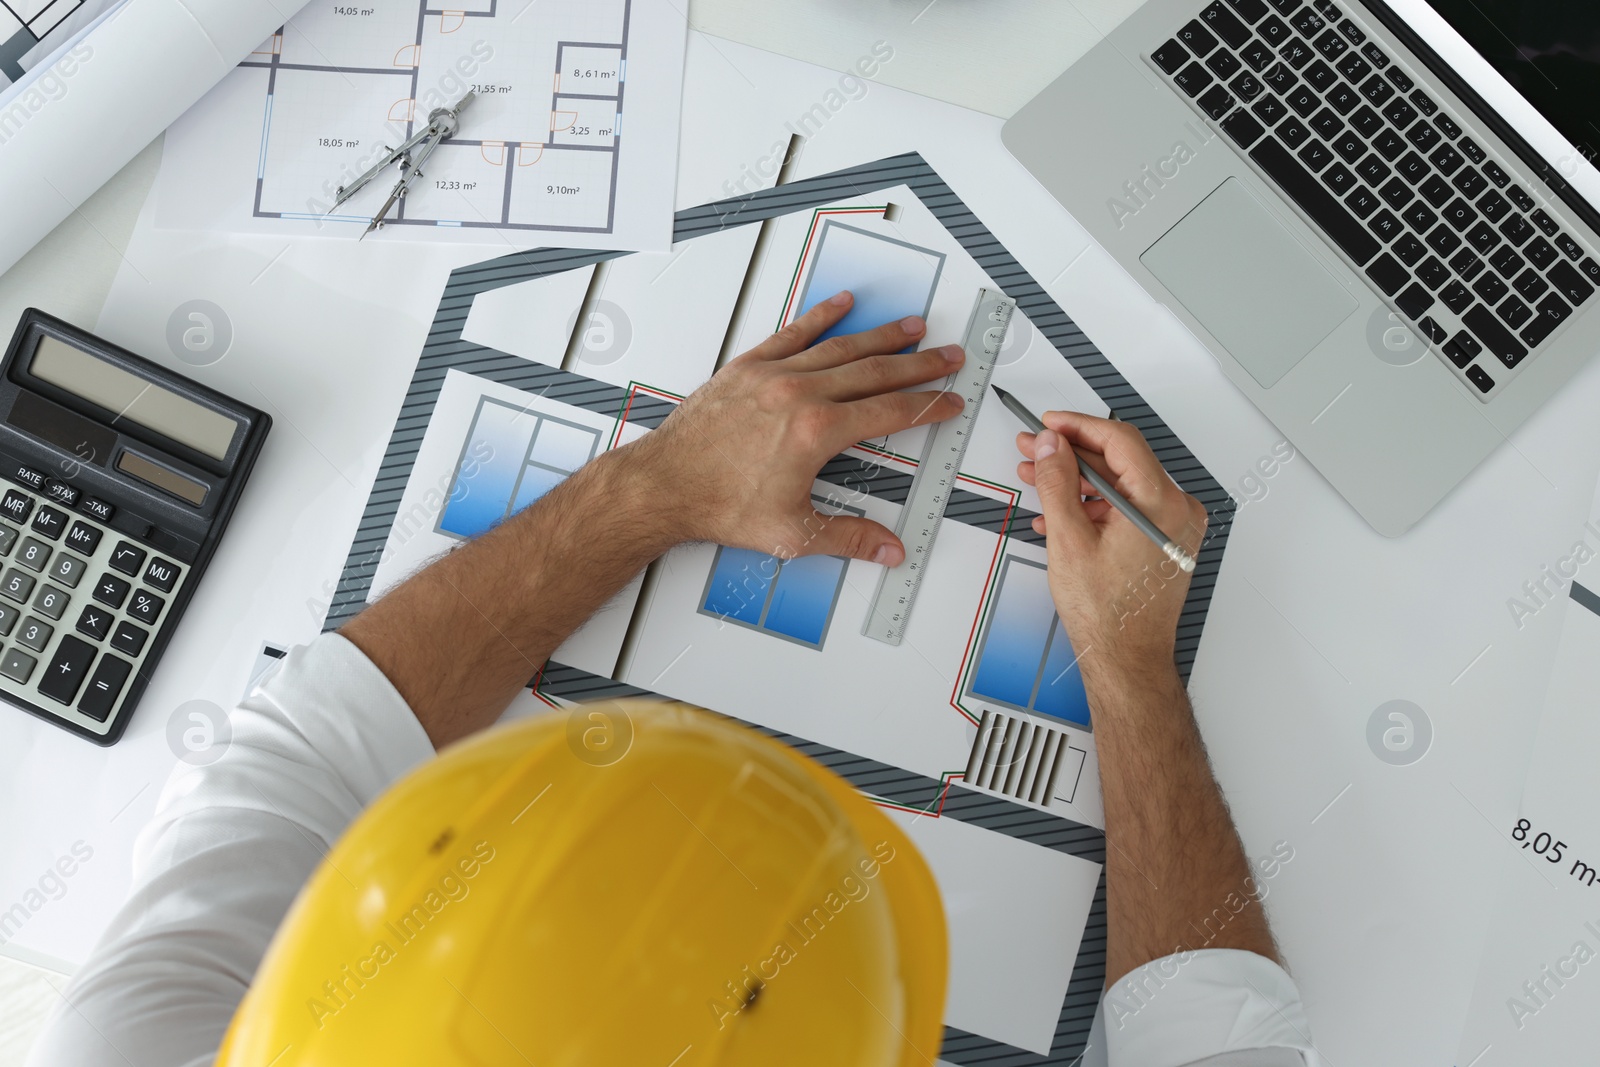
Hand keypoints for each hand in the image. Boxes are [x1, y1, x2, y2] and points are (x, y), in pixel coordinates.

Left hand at [629, 291, 965, 563]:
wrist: (666, 485)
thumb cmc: (719, 504)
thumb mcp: (794, 531)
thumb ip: (848, 537)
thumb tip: (887, 549)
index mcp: (817, 432)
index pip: (890, 412)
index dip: (927, 406)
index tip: (949, 401)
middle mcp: (799, 394)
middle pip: (874, 372)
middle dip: (918, 364)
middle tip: (949, 356)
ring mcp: (773, 376)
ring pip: (840, 348)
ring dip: (881, 337)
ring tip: (912, 328)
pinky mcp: (748, 368)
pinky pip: (793, 334)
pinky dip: (821, 318)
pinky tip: (842, 305)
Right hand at [1014, 412, 1205, 679]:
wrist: (1126, 658)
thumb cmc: (1108, 614)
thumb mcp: (1069, 539)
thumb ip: (1057, 482)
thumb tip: (1050, 447)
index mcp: (1161, 503)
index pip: (1119, 441)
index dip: (1078, 426)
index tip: (1050, 424)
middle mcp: (1177, 510)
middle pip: (1119, 461)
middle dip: (1071, 453)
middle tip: (1034, 448)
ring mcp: (1173, 527)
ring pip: (1120, 485)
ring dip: (1078, 480)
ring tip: (1037, 478)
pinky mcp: (1164, 541)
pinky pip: (1127, 508)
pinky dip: (1094, 506)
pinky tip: (1059, 512)